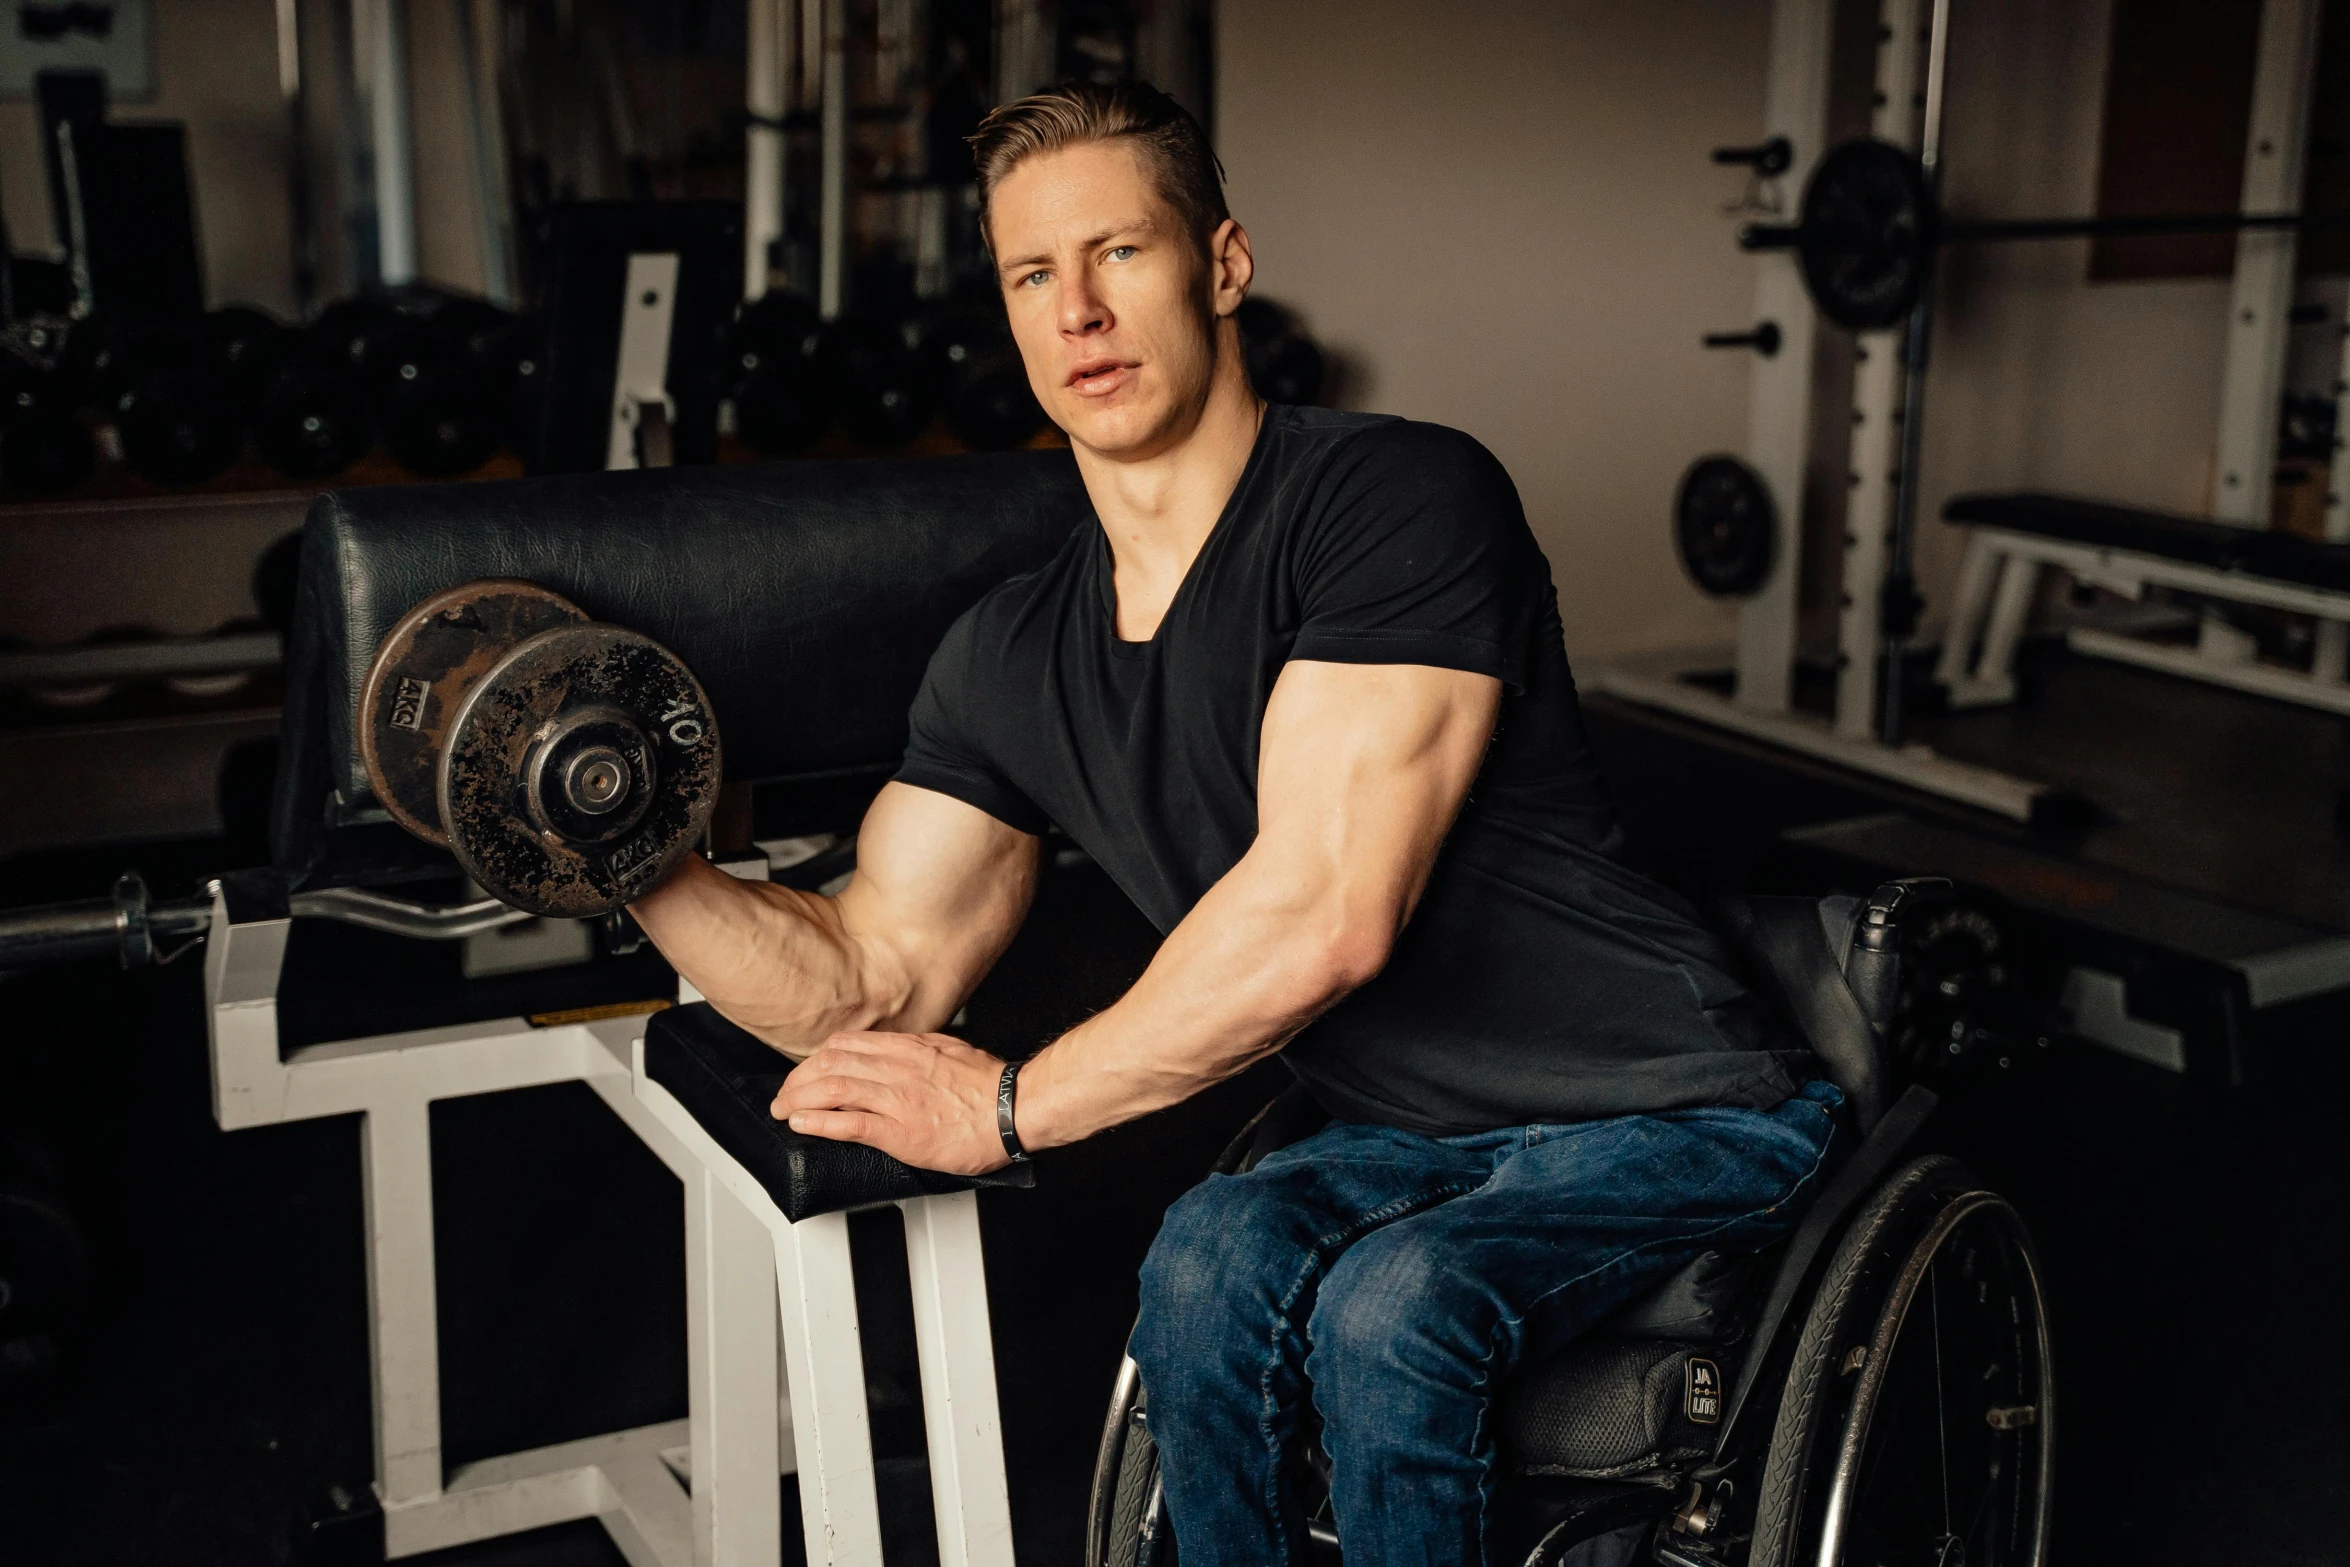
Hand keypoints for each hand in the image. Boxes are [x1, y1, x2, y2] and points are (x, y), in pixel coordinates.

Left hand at [772, 1029, 1012, 1174]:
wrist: (1013, 1109)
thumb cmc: (990, 1085)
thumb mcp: (949, 1051)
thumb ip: (919, 1051)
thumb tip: (897, 1053)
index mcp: (909, 1048)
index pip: (847, 1044)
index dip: (818, 1058)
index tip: (808, 1070)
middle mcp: (898, 1068)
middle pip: (831, 1063)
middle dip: (799, 1078)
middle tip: (786, 1094)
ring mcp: (897, 1099)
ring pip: (833, 1088)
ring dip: (799, 1099)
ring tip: (784, 1110)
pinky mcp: (901, 1131)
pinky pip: (850, 1123)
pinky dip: (820, 1122)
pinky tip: (803, 1124)